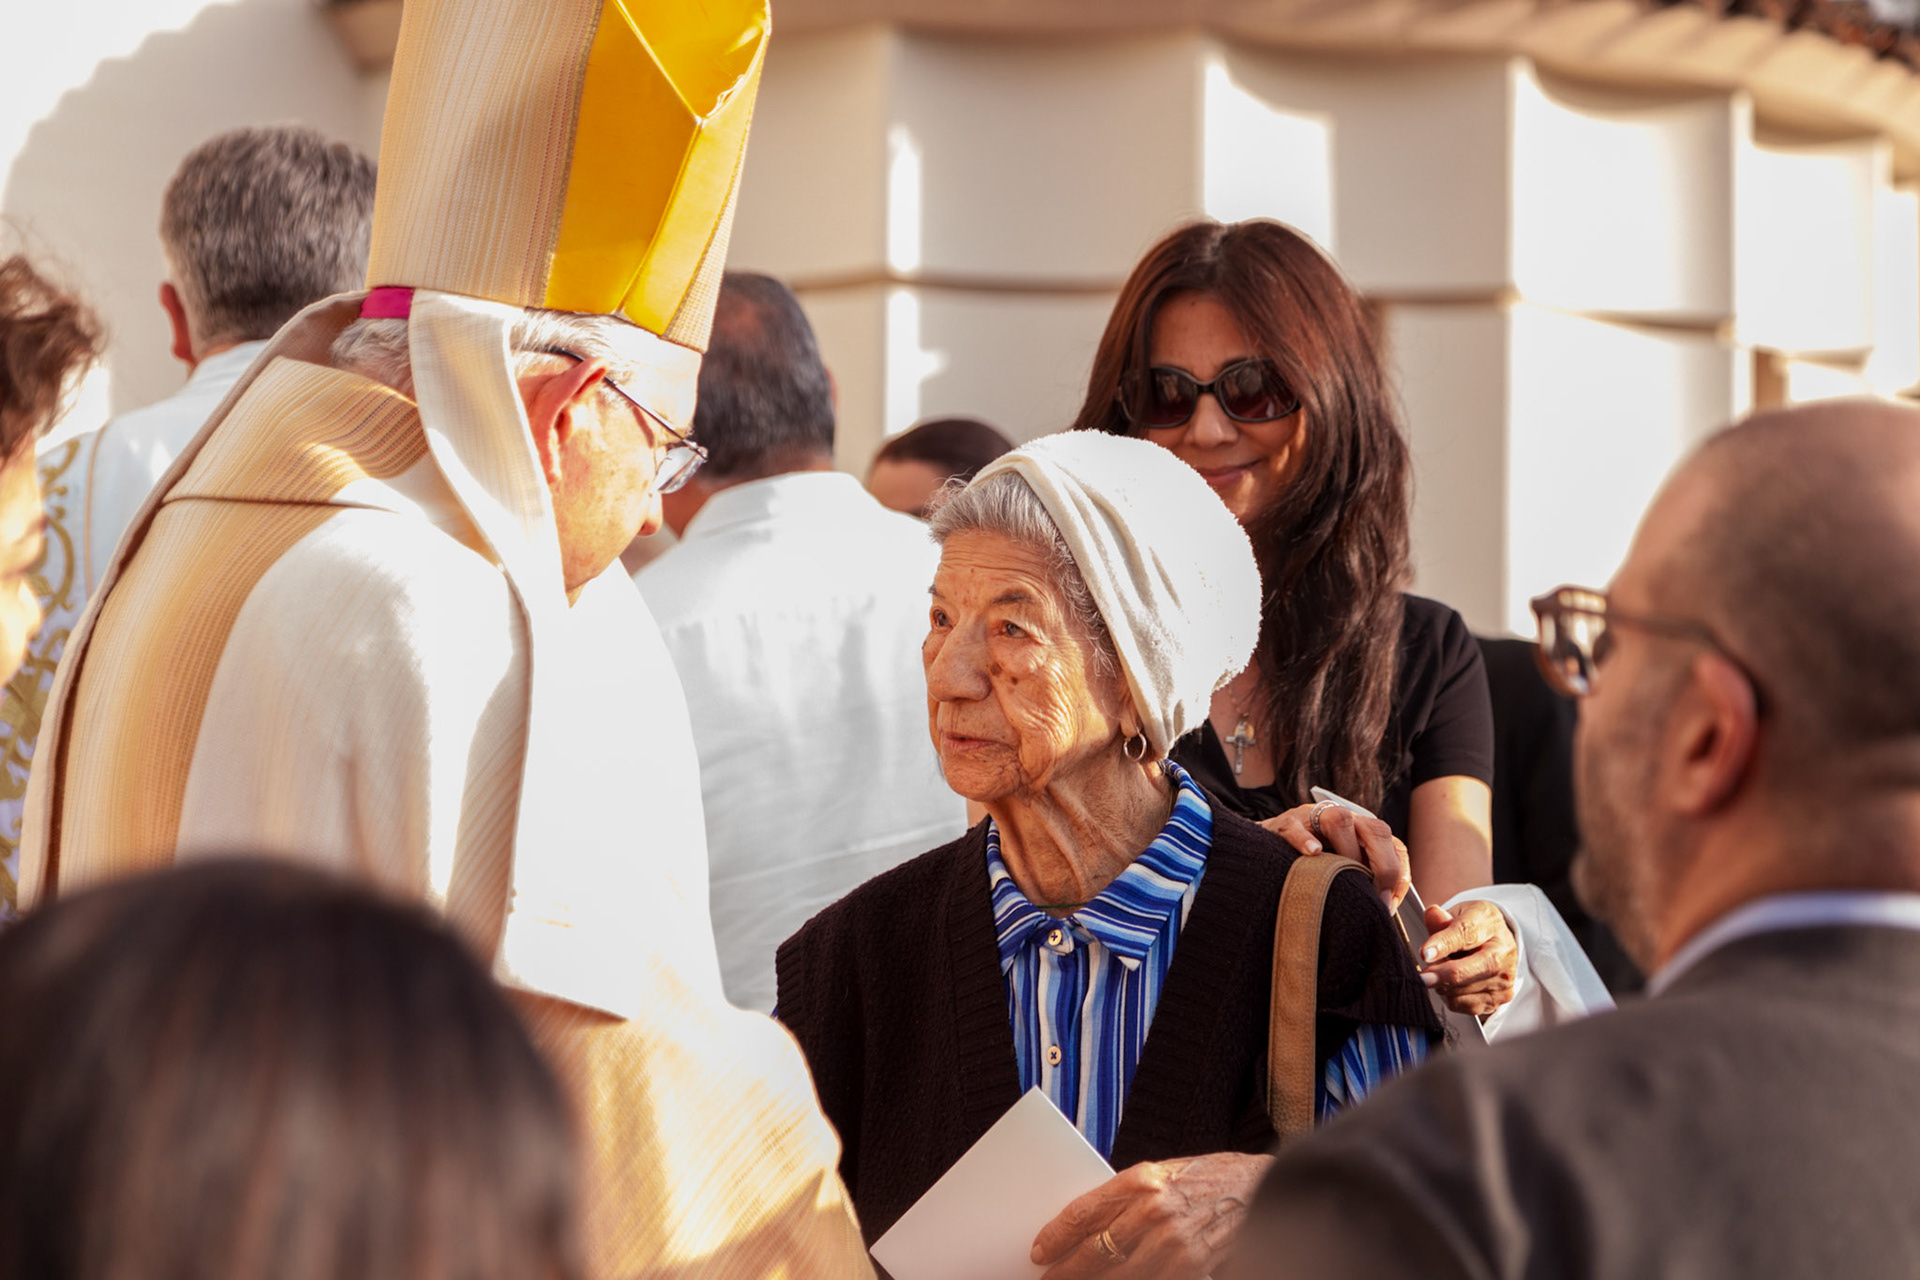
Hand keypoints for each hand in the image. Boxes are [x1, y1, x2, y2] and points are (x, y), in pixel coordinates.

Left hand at [1030, 1151, 1272, 1278]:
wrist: (1264, 1188)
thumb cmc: (1210, 1180)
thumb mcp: (1164, 1176)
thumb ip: (1128, 1199)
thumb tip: (1088, 1228)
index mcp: (1141, 1179)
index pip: (1083, 1213)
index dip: (1055, 1236)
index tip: (1039, 1251)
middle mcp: (1153, 1209)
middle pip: (1094, 1250)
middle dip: (1067, 1271)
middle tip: (1049, 1279)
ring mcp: (1173, 1241)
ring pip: (1118, 1275)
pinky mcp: (1192, 1265)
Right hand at [1260, 803, 1409, 912]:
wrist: (1261, 849)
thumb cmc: (1308, 865)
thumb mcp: (1340, 868)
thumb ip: (1363, 880)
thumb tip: (1383, 909)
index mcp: (1360, 830)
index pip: (1393, 844)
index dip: (1398, 874)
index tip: (1388, 903)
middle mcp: (1341, 819)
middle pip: (1375, 828)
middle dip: (1384, 864)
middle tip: (1375, 896)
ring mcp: (1311, 819)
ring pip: (1339, 819)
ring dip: (1349, 851)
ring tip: (1344, 879)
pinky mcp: (1283, 824)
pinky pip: (1295, 827)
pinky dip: (1304, 839)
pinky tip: (1312, 854)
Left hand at [1420, 900, 1516, 1015]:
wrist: (1500, 944)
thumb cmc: (1475, 928)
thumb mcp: (1459, 914)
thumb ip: (1442, 919)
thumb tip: (1432, 914)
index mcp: (1489, 924)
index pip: (1464, 933)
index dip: (1442, 944)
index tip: (1425, 953)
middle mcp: (1502, 952)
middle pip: (1470, 969)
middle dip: (1442, 975)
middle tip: (1422, 977)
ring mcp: (1504, 978)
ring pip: (1463, 990)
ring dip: (1443, 986)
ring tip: (1440, 973)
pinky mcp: (1500, 998)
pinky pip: (1466, 1005)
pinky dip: (1451, 998)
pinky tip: (1451, 986)